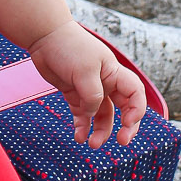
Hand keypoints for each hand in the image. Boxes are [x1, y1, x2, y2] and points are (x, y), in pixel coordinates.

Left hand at [28, 23, 145, 149]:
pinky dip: (82, 127)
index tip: (127, 124)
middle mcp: (106, 83)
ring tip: (91, 144)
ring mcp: (90, 89)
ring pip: (101, 116)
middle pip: (123, 109)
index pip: (135, 94)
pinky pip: (82, 115)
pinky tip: (79, 136)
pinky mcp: (74, 94)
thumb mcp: (84, 71)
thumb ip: (92, 96)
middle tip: (121, 142)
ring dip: (100, 131)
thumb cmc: (69, 47)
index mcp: (114, 73)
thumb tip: (91, 115)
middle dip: (125, 127)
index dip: (136, 111)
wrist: (44, 36)